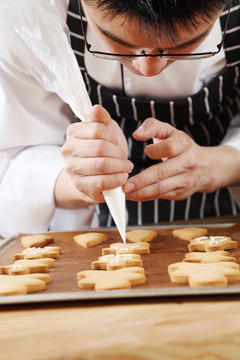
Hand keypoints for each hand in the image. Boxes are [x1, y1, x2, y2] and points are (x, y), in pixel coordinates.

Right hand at [58, 105, 132, 206]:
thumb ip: (102, 119)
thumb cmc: (101, 152)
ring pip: (101, 165)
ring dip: (120, 167)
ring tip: (125, 168)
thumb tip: (96, 108)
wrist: (93, 177)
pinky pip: (101, 181)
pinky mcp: (80, 185)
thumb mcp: (105, 131)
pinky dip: (116, 179)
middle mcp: (68, 149)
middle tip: (124, 158)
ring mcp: (72, 168)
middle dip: (118, 154)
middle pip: (100, 147)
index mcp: (73, 132)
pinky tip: (122, 178)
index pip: (97, 129)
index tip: (117, 144)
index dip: (113, 137)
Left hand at [122, 118, 239, 201]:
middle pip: (161, 173)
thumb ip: (152, 126)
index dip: (156, 150)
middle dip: (141, 181)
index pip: (170, 148)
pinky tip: (133, 196)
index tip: (146, 151)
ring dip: (141, 192)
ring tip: (125, 192)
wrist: (207, 167)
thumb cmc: (182, 146)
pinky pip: (160, 196)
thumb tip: (137, 134)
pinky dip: (145, 197)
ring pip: (160, 188)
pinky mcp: (180, 193)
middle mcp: (186, 164)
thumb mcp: (170, 131)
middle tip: (125, 185)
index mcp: (184, 145)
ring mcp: (184, 181)